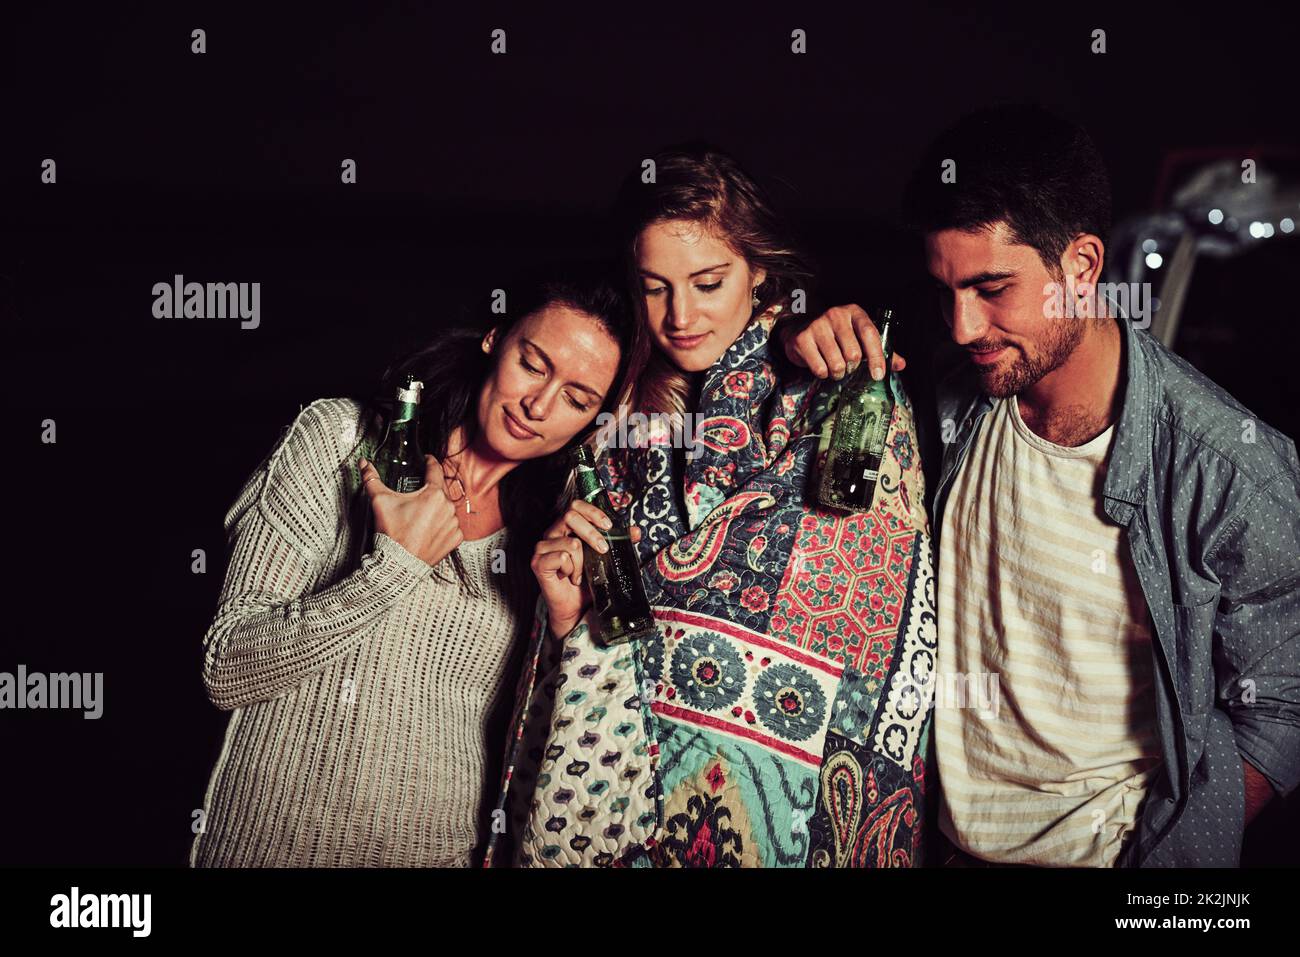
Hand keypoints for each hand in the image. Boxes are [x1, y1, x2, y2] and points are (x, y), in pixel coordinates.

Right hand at [358, 454, 463, 566]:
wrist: (399, 564)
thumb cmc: (392, 533)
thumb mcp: (380, 501)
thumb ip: (372, 479)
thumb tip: (365, 464)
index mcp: (433, 494)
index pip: (435, 470)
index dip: (430, 462)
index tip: (427, 459)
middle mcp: (448, 507)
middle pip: (440, 491)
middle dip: (430, 490)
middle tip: (417, 494)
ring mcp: (453, 524)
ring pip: (447, 508)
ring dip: (437, 508)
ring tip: (421, 516)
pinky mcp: (456, 538)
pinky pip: (451, 526)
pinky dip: (443, 525)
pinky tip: (429, 529)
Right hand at [530, 499, 641, 638]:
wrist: (575, 608)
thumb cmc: (587, 582)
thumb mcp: (606, 559)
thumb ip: (618, 542)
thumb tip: (636, 531)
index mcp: (566, 528)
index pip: (575, 506)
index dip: (592, 512)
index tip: (608, 526)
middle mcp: (551, 534)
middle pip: (570, 516)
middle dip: (592, 533)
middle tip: (603, 550)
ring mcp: (542, 548)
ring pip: (570, 542)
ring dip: (582, 562)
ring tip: (581, 573)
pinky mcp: (538, 563)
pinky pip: (561, 558)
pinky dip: (571, 570)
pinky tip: (570, 578)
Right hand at [780, 304, 906, 379]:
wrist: (800, 329)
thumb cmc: (836, 335)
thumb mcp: (858, 337)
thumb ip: (880, 349)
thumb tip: (901, 365)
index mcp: (854, 312)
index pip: (870, 333)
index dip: (876, 356)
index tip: (878, 374)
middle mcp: (836, 315)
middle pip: (853, 353)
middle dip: (853, 368)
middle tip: (849, 367)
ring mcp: (818, 326)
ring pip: (836, 363)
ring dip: (838, 373)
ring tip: (836, 369)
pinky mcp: (803, 339)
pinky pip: (820, 368)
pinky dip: (823, 374)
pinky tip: (822, 367)